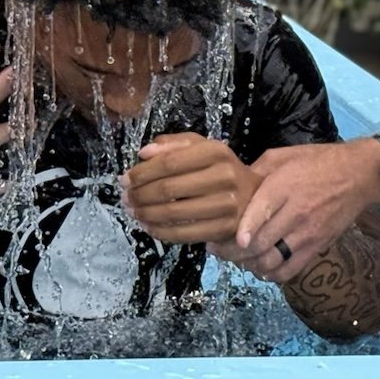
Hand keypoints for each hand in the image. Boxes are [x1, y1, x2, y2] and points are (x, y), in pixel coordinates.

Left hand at [122, 133, 258, 243]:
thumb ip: (172, 144)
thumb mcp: (200, 147)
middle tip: (125, 198)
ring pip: (173, 212)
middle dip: (139, 195)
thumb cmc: (219, 168)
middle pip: (168, 188)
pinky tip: (148, 226)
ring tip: (132, 212)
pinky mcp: (225, 229)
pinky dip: (161, 232)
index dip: (142, 172)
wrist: (254, 195)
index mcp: (216, 151)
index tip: (125, 179)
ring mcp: (227, 205)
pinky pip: (184, 234)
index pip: (169, 162)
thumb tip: (143, 154)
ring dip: (146, 214)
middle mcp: (224, 176)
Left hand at [232, 138, 379, 282]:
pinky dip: (272, 274)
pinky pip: (291, 270)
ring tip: (236, 259)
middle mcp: (295, 214)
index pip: (259, 214)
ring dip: (249, 265)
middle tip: (217, 250)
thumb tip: (234, 186)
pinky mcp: (317, 247)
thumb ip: (256, 171)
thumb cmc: (317, 162)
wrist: (358, 176)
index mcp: (283, 187)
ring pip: (272, 261)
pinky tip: (261, 267)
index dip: (240, 232)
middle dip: (232, 252)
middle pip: (259, 243)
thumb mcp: (283, 156)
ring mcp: (307, 234)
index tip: (224, 240)